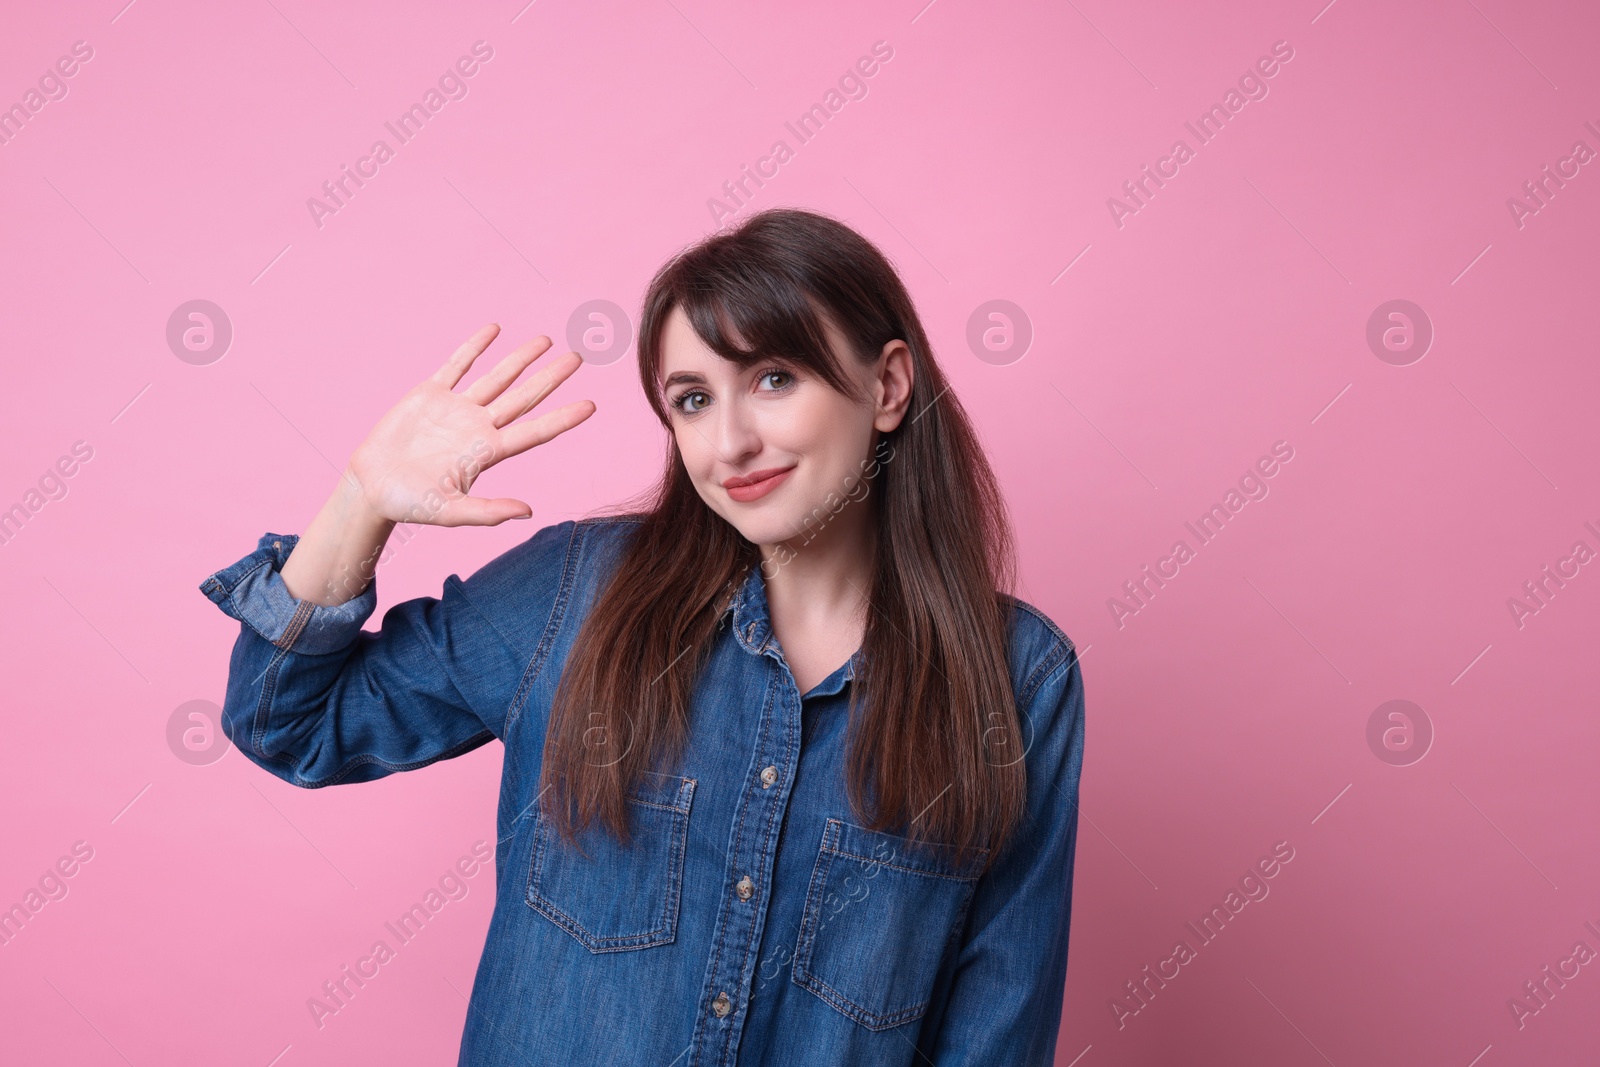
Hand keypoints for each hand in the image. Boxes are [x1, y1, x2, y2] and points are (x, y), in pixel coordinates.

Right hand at [346, 324, 594, 526]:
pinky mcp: (430, 394)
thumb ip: (489, 512)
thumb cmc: (411, 505)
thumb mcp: (451, 512)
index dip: (563, 418)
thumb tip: (529, 512)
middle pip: (524, 397)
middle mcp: (478, 427)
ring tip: (546, 340)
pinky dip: (475, 347)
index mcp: (488, 452)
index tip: (591, 405)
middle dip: (550, 378)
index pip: (535, 431)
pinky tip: (494, 330)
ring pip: (496, 377)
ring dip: (521, 358)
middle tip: (577, 359)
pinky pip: (458, 364)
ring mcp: (456, 408)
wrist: (372, 488)